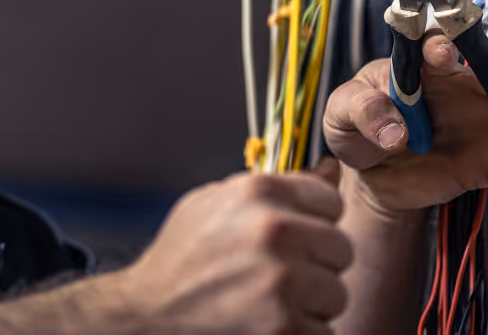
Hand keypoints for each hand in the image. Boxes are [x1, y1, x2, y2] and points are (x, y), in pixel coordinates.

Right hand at [117, 160, 350, 334]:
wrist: (146, 316)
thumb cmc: (181, 258)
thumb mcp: (216, 203)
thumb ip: (277, 186)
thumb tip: (331, 169)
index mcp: (258, 192)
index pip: (330, 201)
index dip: (313, 222)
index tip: (294, 237)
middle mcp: (275, 231)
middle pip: (341, 248)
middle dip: (315, 264)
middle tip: (278, 275)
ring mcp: (282, 283)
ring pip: (336, 293)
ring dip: (310, 303)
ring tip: (269, 302)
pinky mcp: (284, 329)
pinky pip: (324, 332)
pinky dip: (299, 334)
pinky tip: (265, 326)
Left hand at [324, 29, 487, 213]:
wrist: (368, 171)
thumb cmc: (357, 124)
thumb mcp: (342, 111)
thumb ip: (363, 111)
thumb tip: (391, 131)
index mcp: (423, 67)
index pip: (438, 48)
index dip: (441, 48)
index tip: (441, 53)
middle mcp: (460, 90)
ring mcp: (477, 126)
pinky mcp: (481, 163)